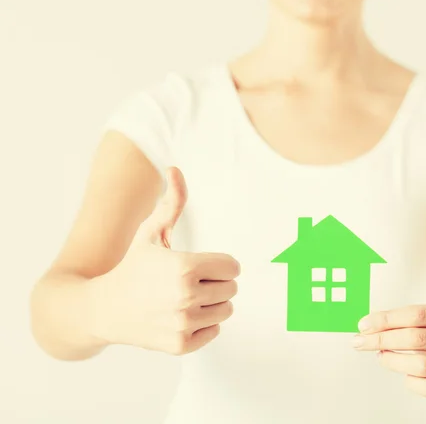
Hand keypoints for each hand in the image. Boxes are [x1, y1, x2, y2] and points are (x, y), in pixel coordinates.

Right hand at [90, 167, 240, 354]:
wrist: (103, 309)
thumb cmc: (133, 266)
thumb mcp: (150, 232)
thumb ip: (171, 203)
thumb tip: (175, 169)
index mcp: (185, 267)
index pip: (233, 267)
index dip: (219, 264)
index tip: (201, 264)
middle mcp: (186, 298)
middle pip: (232, 288)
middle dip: (216, 282)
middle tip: (190, 282)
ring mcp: (183, 324)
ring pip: (226, 310)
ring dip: (212, 303)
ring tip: (186, 298)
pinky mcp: (181, 345)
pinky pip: (215, 331)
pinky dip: (203, 325)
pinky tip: (180, 316)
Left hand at [353, 302, 425, 403]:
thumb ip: (410, 319)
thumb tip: (369, 325)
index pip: (418, 314)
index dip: (387, 319)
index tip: (364, 324)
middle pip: (418, 338)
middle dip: (383, 339)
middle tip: (362, 341)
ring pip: (422, 364)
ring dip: (393, 360)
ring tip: (381, 356)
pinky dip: (409, 380)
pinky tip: (405, 373)